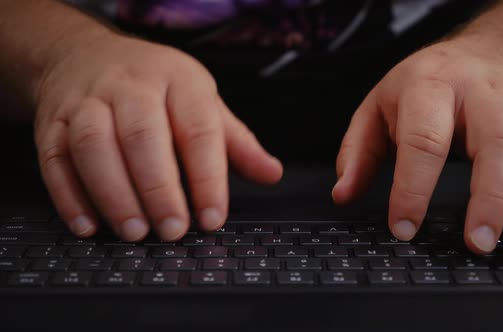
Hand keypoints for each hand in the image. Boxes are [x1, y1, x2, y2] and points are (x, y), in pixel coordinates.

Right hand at [34, 33, 282, 241]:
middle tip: (173, 229)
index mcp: (178, 80)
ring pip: (94, 145)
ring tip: (135, 231)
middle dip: (159, 189)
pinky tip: (88, 225)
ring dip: (114, 194)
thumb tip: (270, 173)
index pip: (198, 129)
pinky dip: (70, 196)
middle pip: (143, 136)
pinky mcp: (52, 121)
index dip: (208, 178)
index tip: (213, 217)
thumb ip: (237, 142)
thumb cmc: (155, 85)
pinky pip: (55, 158)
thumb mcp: (202, 102)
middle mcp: (130, 86)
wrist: (85, 55)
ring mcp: (86, 101)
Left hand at [332, 39, 502, 254]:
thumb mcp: (378, 106)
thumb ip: (358, 151)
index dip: (413, 187)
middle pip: (498, 143)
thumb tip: (343, 193)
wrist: (482, 55)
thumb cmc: (425, 84)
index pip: (424, 139)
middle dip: (490, 198)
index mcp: (432, 87)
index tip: (404, 227)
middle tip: (477, 243)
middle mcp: (483, 97)